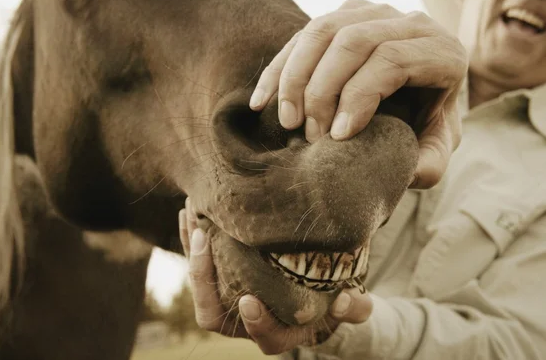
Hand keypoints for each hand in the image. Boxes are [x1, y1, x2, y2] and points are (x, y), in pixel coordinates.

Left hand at [179, 199, 372, 354]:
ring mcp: (231, 300)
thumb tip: (343, 300)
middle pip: (212, 311)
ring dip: (193, 249)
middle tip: (203, 238)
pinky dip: (193, 239)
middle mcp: (247, 321)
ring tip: (192, 211)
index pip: (261, 336)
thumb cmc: (336, 303)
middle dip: (202, 276)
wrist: (320, 297)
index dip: (255, 322)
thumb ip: (355, 308)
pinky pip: (200, 263)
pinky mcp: (222, 279)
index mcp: (279, 333)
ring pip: (200, 284)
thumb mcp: (354, 307)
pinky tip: (190, 210)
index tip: (250, 301)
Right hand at [250, 0, 466, 188]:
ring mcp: (375, 13)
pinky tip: (262, 101)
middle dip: (321, 90)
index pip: (391, 61)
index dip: (358, 97)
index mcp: (441, 53)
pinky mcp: (345, 15)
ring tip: (287, 121)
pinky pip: (304, 34)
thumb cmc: (427, 126)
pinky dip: (279, 68)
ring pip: (323, 29)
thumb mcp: (437, 150)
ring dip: (295, 77)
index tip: (337, 137)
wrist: (421, 98)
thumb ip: (428, 164)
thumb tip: (402, 168)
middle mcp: (411, 24)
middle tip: (309, 134)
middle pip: (353, 41)